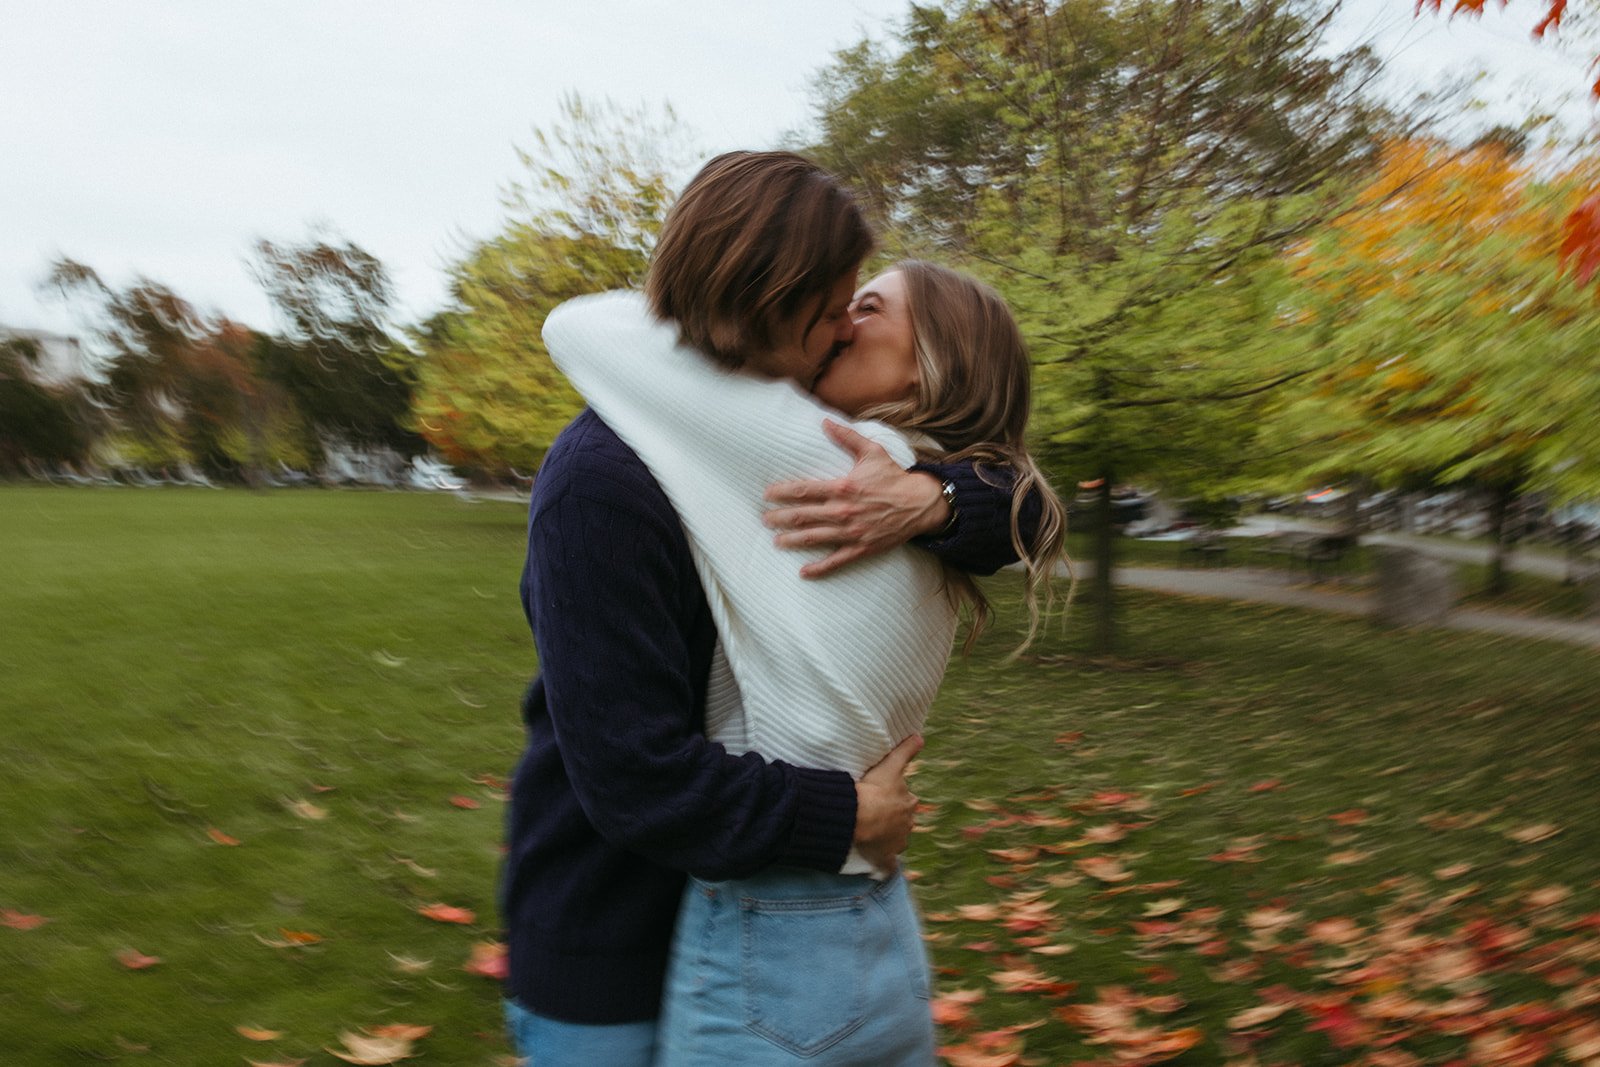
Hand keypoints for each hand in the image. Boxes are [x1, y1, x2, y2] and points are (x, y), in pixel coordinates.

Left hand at [763, 419, 950, 578]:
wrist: (920, 503)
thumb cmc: (894, 476)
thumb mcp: (871, 451)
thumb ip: (846, 436)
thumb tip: (825, 421)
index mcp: (843, 487)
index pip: (804, 490)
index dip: (782, 493)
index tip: (768, 495)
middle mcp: (843, 511)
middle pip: (802, 515)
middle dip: (780, 518)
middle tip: (765, 519)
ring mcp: (851, 532)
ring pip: (814, 537)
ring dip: (792, 540)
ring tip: (776, 540)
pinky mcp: (860, 548)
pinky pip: (836, 560)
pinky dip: (819, 568)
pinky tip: (803, 572)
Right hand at [852, 734, 923, 872]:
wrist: (858, 816)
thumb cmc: (874, 789)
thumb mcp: (891, 766)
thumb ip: (906, 751)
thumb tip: (920, 736)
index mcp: (908, 804)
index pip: (905, 801)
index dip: (894, 799)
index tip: (882, 797)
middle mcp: (907, 825)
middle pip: (900, 821)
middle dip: (891, 819)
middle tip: (874, 814)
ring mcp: (896, 843)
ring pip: (894, 840)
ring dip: (886, 838)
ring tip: (871, 833)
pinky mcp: (885, 857)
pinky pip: (888, 864)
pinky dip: (887, 866)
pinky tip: (884, 869)